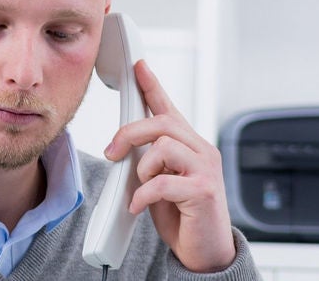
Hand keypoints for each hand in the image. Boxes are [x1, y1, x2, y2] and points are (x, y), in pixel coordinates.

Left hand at [102, 60, 235, 272]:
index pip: (170, 109)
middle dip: (129, 134)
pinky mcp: (203, 191)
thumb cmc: (184, 216)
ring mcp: (206, 170)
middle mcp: (202, 151)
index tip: (139, 67)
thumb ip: (150, 160)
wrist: (205, 252)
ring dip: (142, 169)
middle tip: (112, 153)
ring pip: (163, 147)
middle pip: (162, 124)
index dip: (153, 86)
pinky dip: (143, 195)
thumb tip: (124, 147)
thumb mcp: (161, 181)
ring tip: (142, 188)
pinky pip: (162, 183)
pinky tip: (139, 206)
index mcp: (190, 146)